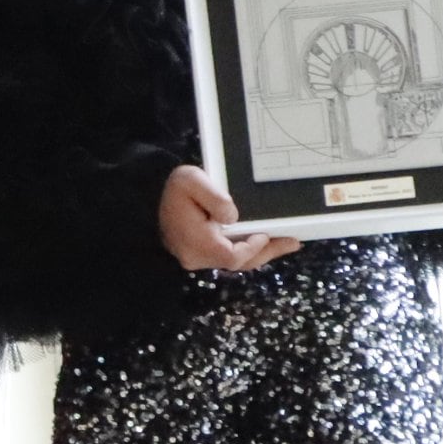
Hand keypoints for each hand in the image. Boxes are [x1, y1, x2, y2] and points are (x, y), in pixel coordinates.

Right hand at [159, 165, 297, 274]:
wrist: (149, 198)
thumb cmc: (173, 189)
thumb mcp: (191, 181)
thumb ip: (214, 197)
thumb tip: (234, 216)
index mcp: (195, 241)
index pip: (230, 255)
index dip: (252, 247)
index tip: (264, 234)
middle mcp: (196, 256)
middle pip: (237, 262)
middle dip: (266, 252)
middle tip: (293, 241)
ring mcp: (197, 258)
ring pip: (235, 262)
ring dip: (261, 253)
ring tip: (287, 243)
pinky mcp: (200, 254)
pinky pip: (228, 257)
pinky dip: (249, 251)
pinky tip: (264, 243)